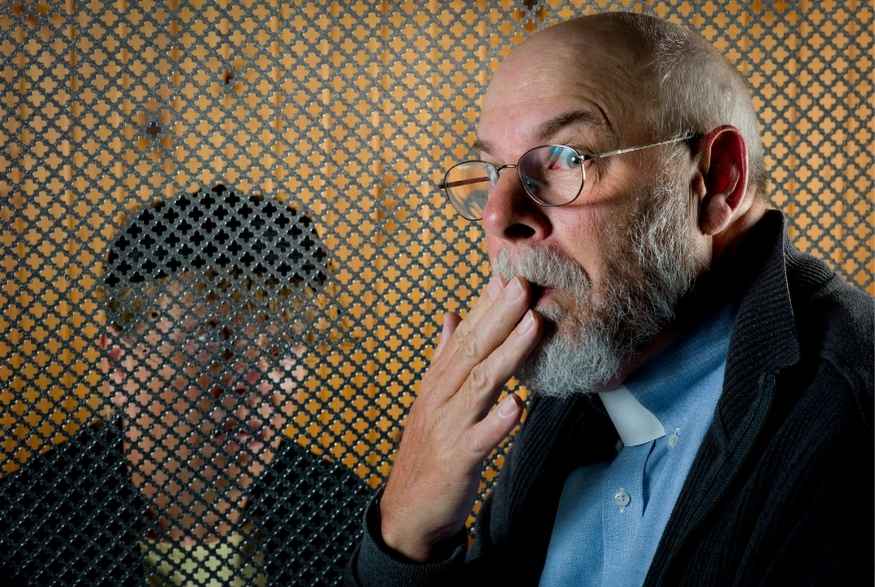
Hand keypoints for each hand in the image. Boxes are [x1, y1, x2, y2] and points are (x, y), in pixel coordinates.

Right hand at [379, 275, 541, 560]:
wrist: (409, 508)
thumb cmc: (427, 448)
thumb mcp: (431, 396)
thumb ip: (443, 355)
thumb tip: (451, 314)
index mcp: (438, 380)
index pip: (464, 335)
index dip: (487, 305)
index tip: (508, 273)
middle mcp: (441, 396)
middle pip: (472, 350)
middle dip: (500, 316)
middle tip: (524, 284)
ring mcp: (448, 426)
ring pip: (480, 384)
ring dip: (507, 354)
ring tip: (532, 326)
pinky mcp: (458, 459)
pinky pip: (481, 438)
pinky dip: (498, 421)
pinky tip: (518, 406)